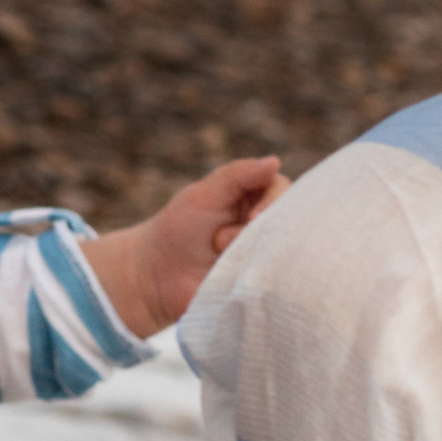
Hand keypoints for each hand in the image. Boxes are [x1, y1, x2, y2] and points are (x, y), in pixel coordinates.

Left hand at [83, 154, 287, 337]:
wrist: (155, 279)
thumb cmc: (175, 231)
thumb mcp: (204, 195)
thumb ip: (238, 175)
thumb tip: (275, 160)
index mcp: (248, 195)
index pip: (280, 187)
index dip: (273, 201)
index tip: (251, 219)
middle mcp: (260, 222)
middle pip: (286, 217)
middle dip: (253, 230)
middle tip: (221, 243)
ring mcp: (260, 251)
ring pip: (281, 247)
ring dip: (250, 253)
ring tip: (219, 259)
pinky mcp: (258, 278)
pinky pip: (276, 275)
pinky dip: (258, 274)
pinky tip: (237, 277)